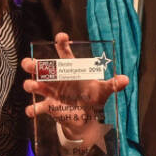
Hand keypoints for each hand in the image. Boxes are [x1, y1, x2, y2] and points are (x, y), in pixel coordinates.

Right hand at [21, 31, 128, 149]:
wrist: (87, 118)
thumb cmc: (93, 98)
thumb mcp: (103, 90)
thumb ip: (113, 84)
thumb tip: (126, 79)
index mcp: (71, 71)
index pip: (65, 54)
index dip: (62, 44)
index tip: (61, 37)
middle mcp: (58, 79)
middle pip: (43, 68)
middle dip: (34, 65)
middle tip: (29, 64)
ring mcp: (51, 93)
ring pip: (36, 85)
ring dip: (32, 85)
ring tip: (33, 86)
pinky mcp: (49, 107)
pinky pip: (38, 108)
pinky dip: (33, 109)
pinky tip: (31, 111)